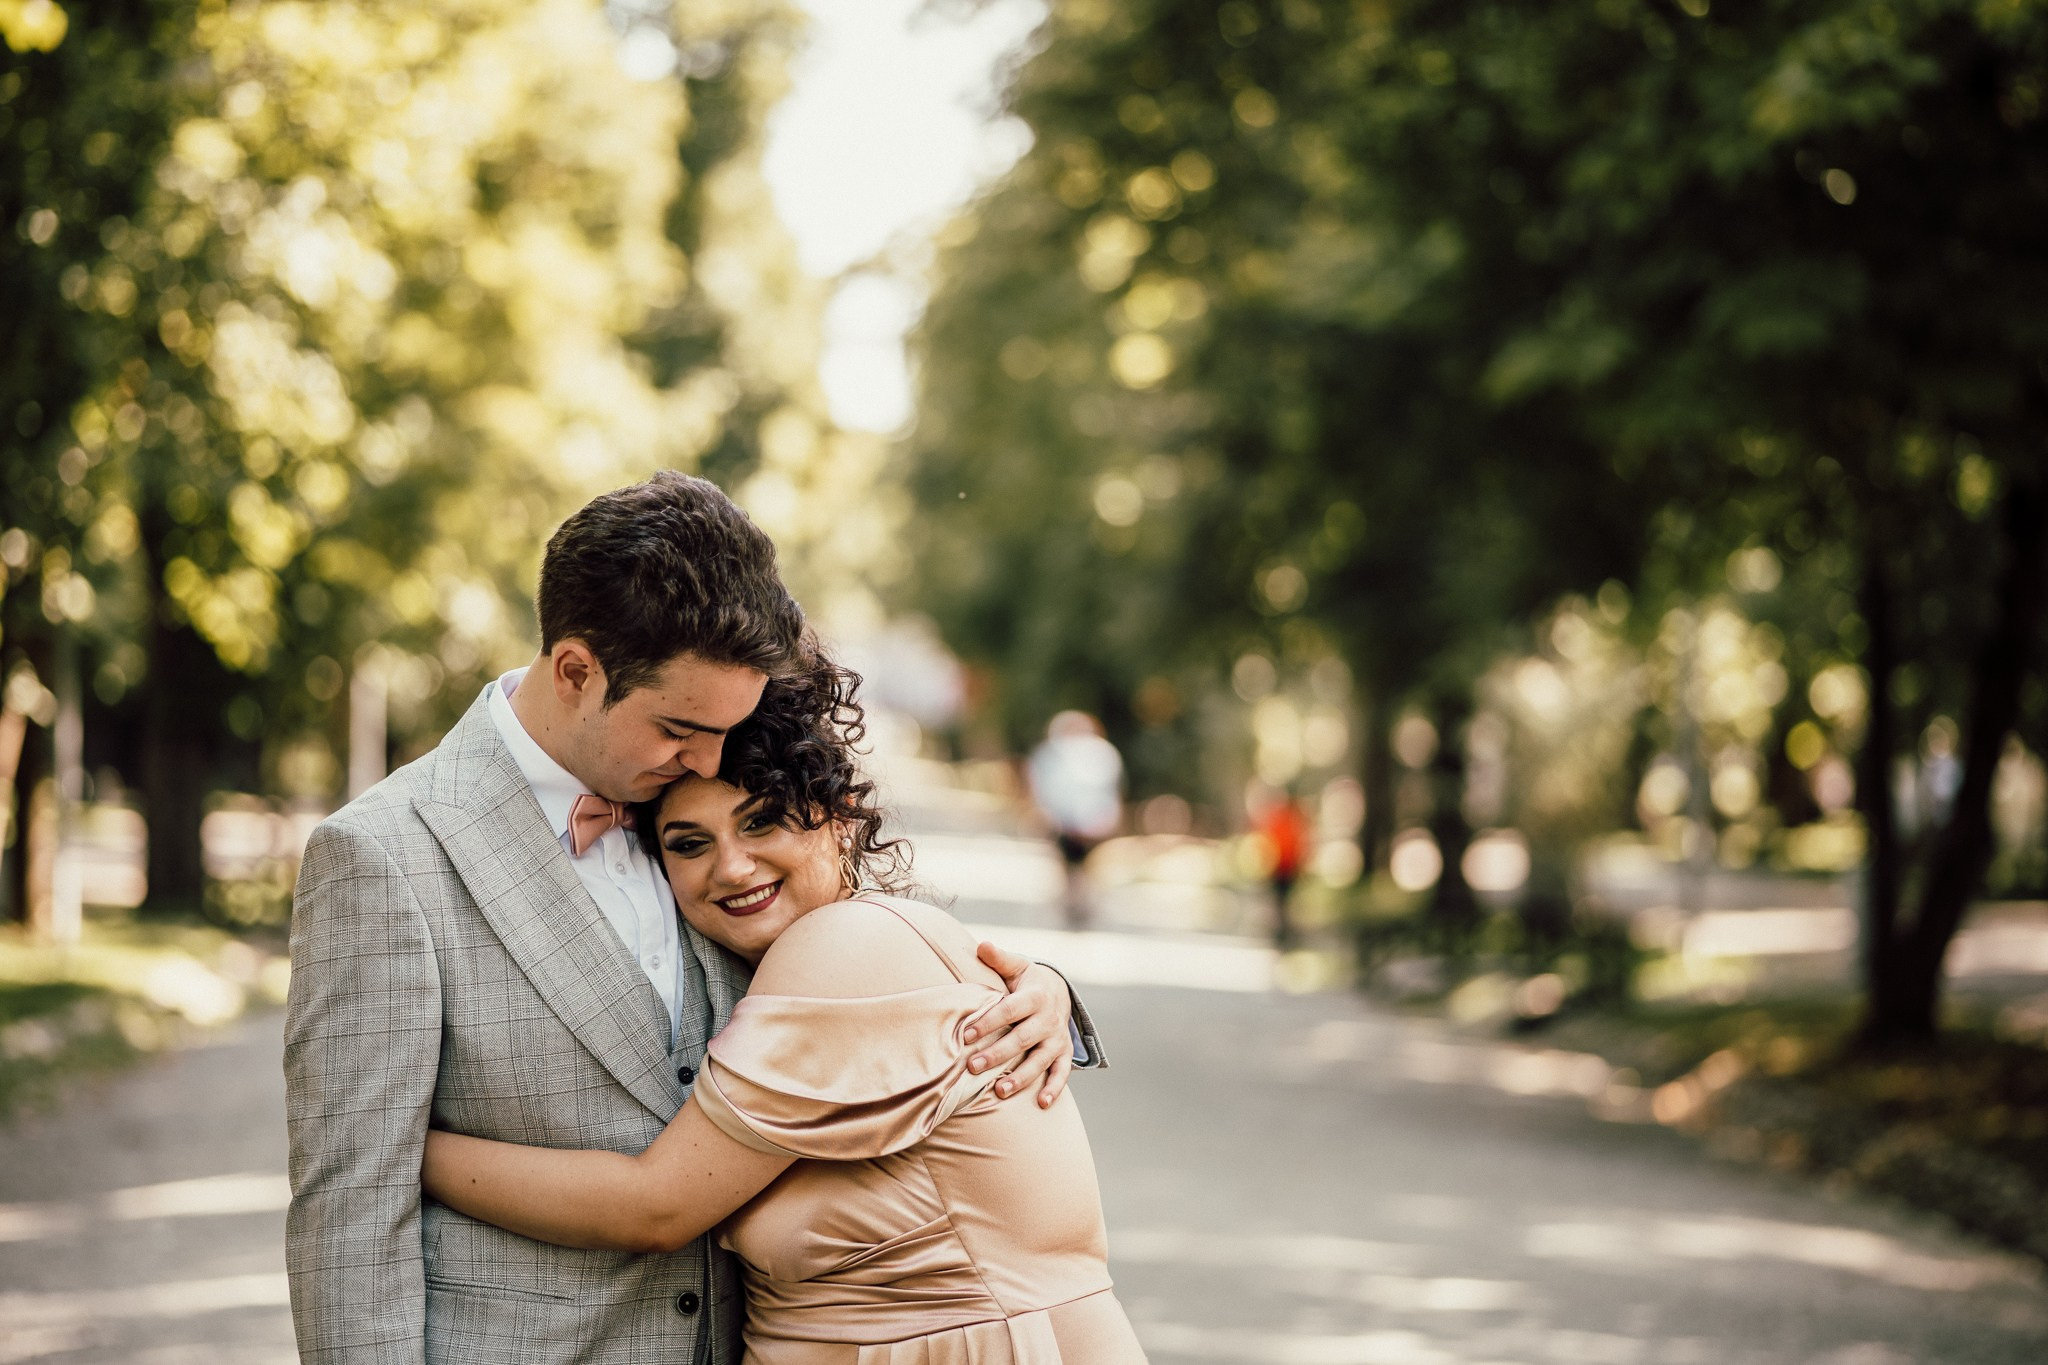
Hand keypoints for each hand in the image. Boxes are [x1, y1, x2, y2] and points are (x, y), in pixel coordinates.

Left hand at [965, 942, 1075, 1107]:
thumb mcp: (1016, 966)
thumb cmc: (1027, 981)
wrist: (1059, 991)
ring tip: (999, 1091)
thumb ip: (999, 958)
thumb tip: (981, 945)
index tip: (966, 1035)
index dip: (989, 1022)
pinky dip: (1054, 1088)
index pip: (1009, 1010)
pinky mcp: (1063, 1053)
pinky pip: (1061, 1073)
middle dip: (998, 1054)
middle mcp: (1048, 1019)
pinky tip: (1042, 1104)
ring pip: (1040, 1060)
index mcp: (1035, 996)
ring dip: (1022, 1077)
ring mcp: (1057, 1038)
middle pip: (1022, 1039)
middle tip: (972, 1067)